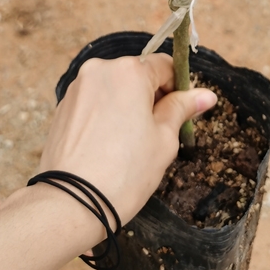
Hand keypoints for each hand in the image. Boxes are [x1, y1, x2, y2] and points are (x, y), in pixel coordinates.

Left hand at [37, 54, 216, 224]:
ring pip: (115, 89)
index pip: (164, 65)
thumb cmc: (125, 172)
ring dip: (128, 106)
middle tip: (156, 135)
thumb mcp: (164, 140)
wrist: (70, 203)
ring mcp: (78, 87)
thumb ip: (182, 109)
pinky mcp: (63, 106)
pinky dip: (106, 115)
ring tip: (130, 145)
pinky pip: (95, 102)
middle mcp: (100, 70)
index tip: (180, 113)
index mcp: (129, 71)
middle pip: (138, 75)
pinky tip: (108, 146)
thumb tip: (206, 95)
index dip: (177, 88)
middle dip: (151, 98)